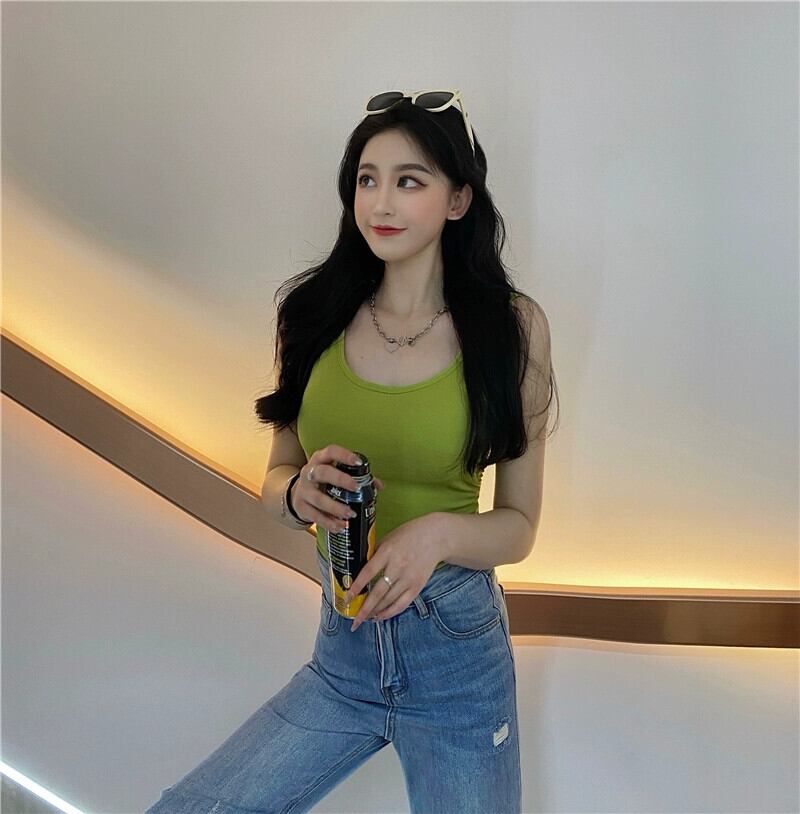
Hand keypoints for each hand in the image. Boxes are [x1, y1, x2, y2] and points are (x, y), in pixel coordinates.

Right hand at [292, 444, 383, 532]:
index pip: (331, 452)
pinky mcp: (301, 507)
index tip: (358, 463)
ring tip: (350, 514)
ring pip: (318, 498)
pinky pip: (315, 516)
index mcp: (320, 460)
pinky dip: (329, 522)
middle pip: (322, 473)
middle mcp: (309, 473)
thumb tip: (378, 486)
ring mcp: (303, 490)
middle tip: (356, 488)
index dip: (344, 456)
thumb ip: (357, 477)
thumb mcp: (335, 474)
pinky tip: (341, 526)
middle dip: (340, 480)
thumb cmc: (323, 482)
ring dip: (336, 507)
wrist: (297, 495)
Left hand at [345, 514, 444, 631]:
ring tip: (364, 618)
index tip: (347, 598)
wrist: (436, 537)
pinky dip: (390, 612)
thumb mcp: (389, 538)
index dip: (357, 587)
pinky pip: (402, 603)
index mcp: (388, 551)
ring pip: (389, 600)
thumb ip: (375, 553)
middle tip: (354, 620)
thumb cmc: (409, 535)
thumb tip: (359, 570)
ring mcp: (409, 578)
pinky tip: (380, 616)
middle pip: (378, 592)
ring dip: (375, 612)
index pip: (368, 572)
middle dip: (364, 608)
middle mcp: (398, 566)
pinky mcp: (418, 586)